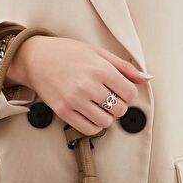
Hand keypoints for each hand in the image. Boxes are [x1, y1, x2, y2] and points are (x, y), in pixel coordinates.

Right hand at [4, 35, 152, 134]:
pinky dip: (95, 125)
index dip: (129, 93)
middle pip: (120, 109)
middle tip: (109, 97)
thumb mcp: (98, 52)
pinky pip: (89, 129)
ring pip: (106, 122)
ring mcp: (74, 100)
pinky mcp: (63, 111)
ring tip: (99, 106)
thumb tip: (147, 78)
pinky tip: (91, 114)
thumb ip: (124, 67)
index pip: (130, 93)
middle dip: (118, 105)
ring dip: (107, 116)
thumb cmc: (68, 53)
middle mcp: (88, 85)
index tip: (121, 89)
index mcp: (99, 68)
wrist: (36, 58)